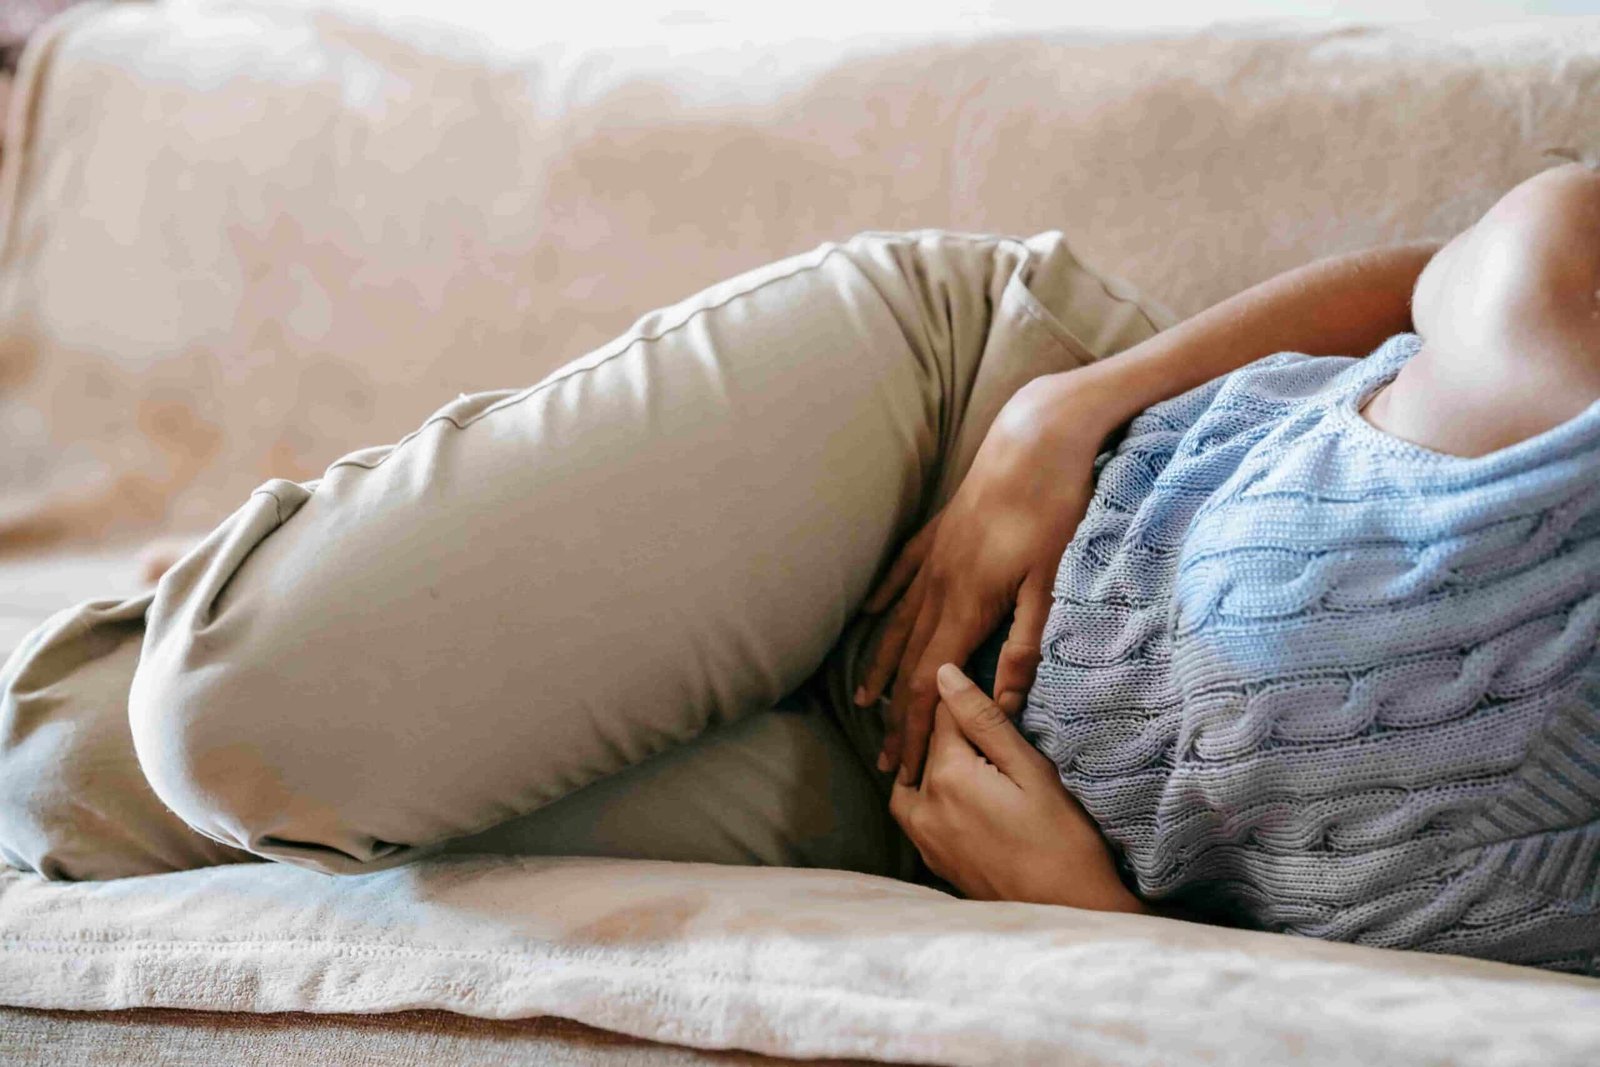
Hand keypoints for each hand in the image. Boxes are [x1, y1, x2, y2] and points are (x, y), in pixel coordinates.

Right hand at [853, 373, 1113, 783]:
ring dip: (881, 665)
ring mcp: (936, 555)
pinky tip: (870, 615)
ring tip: (864, 700)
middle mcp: (940, 584)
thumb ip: (1024, 643)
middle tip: (884, 759)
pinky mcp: (942, 530)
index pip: (929, 682)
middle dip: (895, 714)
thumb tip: (1003, 701)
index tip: (901, 766)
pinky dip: (885, 601)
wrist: (1037, 434)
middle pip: (908, 661)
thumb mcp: (1051, 581)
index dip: (913, 728)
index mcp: (967, 603)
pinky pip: (902, 573)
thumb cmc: (1055, 506)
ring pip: (898, 622)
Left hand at [889, 663, 1146, 911]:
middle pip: (926, 748)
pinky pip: (916, 817)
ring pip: (911, 783)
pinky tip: (961, 799)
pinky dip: (929, 799)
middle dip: (952, 733)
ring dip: (932, 766)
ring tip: (970, 763)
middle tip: (990, 732)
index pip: (941, 714)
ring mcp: (926, 840)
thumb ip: (984, 720)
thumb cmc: (1063, 840)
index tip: (989, 698)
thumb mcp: (1032, 770)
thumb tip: (944, 674)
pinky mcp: (935, 863)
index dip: (966, 700)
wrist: (1070, 915)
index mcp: (948, 776)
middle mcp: (924, 806)